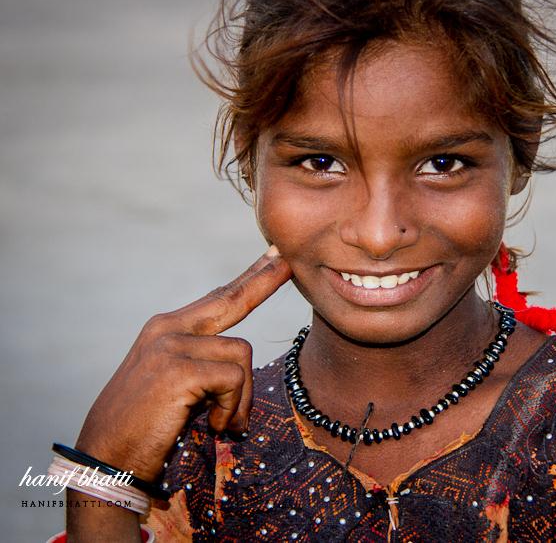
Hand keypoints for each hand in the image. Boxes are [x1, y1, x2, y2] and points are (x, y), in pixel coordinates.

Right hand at [74, 246, 291, 482]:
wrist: (107, 460)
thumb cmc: (146, 427)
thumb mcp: (174, 382)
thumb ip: (202, 360)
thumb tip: (238, 354)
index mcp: (167, 328)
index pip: (218, 297)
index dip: (250, 278)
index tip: (275, 256)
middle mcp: (168, 329)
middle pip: (232, 298)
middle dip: (264, 280)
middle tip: (287, 261)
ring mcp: (171, 346)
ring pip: (241, 356)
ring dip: (241, 398)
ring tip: (221, 421)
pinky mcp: (178, 370)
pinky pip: (234, 380)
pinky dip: (233, 408)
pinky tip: (213, 425)